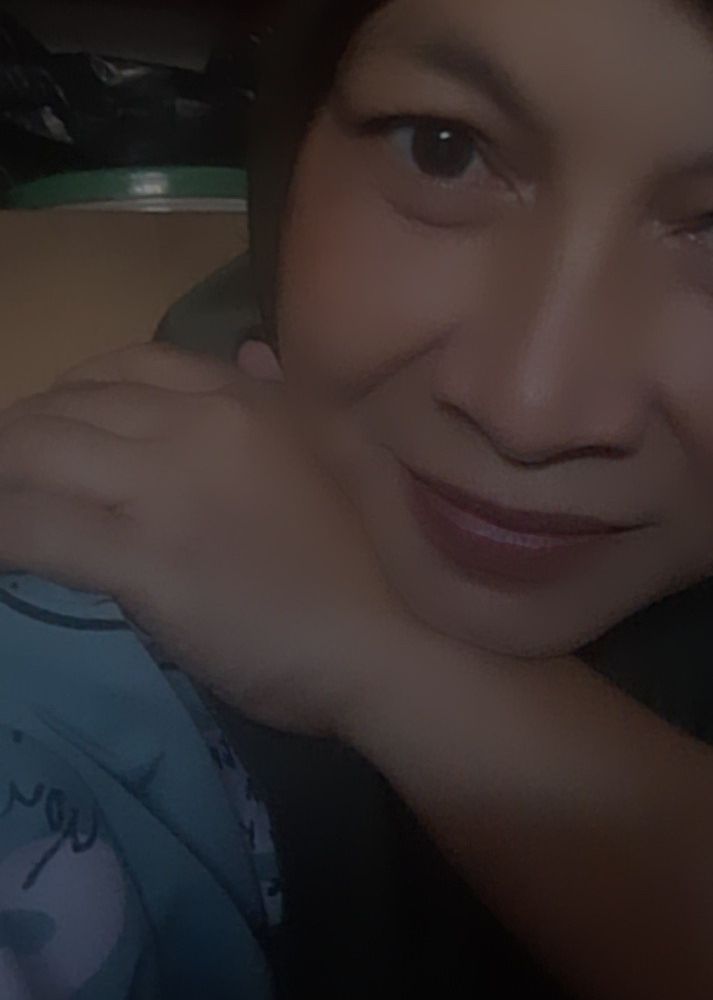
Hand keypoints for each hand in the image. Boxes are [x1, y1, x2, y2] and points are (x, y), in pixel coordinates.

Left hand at [0, 342, 408, 736]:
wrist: (386, 645)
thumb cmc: (365, 566)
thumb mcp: (338, 455)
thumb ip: (286, 401)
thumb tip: (252, 354)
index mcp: (242, 401)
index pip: (127, 365)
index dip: (73, 392)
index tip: (58, 431)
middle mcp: (199, 427)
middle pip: (67, 407)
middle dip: (19, 439)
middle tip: (10, 478)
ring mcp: (169, 491)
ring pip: (35, 456)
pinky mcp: (145, 559)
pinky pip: (38, 529)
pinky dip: (0, 532)